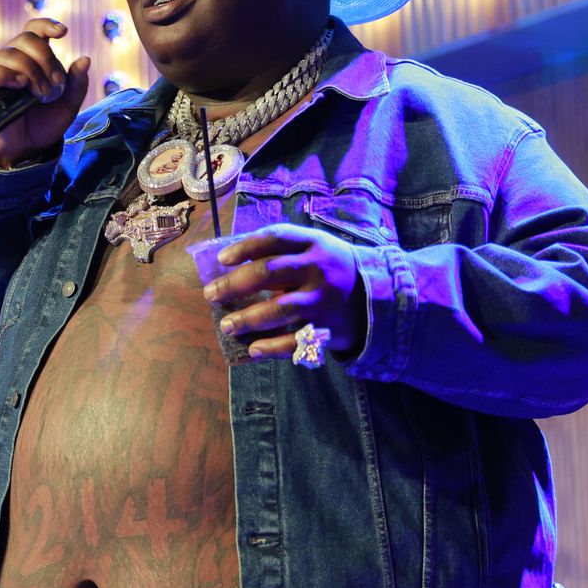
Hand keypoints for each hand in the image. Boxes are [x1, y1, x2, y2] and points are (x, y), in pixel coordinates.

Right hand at [0, 18, 91, 167]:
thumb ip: (77, 85)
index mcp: (31, 59)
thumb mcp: (67, 107)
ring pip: (10, 53)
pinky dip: (7, 74)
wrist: (23, 151)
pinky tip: (20, 85)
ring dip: (32, 71)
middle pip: (26, 38)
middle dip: (46, 58)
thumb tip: (85, 59)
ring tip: (40, 94)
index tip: (63, 33)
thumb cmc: (41, 126)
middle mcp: (11, 60)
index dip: (47, 24)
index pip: (34, 30)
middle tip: (55, 84)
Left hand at [200, 224, 366, 360]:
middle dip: (234, 284)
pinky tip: (254, 349)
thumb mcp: (314, 248)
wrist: (376, 295)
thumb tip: (230, 262)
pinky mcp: (327, 328)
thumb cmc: (329, 268)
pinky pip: (296, 340)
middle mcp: (317, 269)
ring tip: (227, 325)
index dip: (245, 247)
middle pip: (269, 273)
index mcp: (312, 244)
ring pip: (279, 309)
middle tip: (211, 294)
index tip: (222, 259)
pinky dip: (273, 347)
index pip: (275, 238)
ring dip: (248, 319)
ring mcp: (323, 300)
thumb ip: (281, 250)